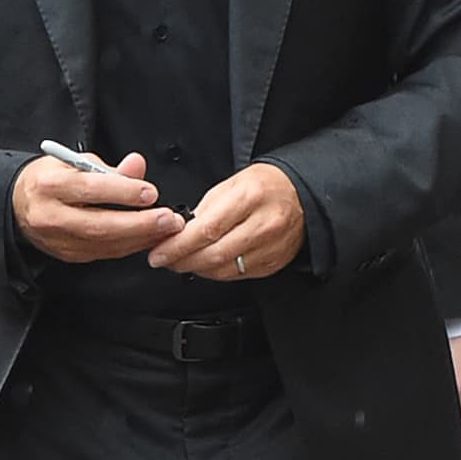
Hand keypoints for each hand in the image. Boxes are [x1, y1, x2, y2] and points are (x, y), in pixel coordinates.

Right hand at [12, 151, 184, 263]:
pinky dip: (129, 245)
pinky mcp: (68, 255)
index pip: (90, 189)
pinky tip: (147, 238)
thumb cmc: (50, 179)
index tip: (151, 192)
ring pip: (105, 243)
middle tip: (168, 219)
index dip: (124, 192)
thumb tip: (136, 166)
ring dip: (141, 238)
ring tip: (165, 229)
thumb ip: (109, 168)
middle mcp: (51, 215)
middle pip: (100, 224)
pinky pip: (104, 252)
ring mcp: (58, 240)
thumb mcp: (74, 162)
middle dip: (140, 224)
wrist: (19, 204)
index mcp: (50, 185)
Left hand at [146, 163, 304, 280]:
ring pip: (225, 270)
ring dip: (197, 269)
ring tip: (181, 261)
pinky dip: (217, 272)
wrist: (301, 194)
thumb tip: (179, 231)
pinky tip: (206, 264)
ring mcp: (270, 247)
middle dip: (182, 260)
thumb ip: (206, 208)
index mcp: (249, 198)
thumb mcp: (232, 183)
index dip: (178, 245)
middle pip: (214, 254)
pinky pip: (238, 275)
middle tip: (164, 260)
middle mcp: (263, 224)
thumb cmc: (264, 185)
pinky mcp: (273, 263)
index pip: (207, 229)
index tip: (159, 252)